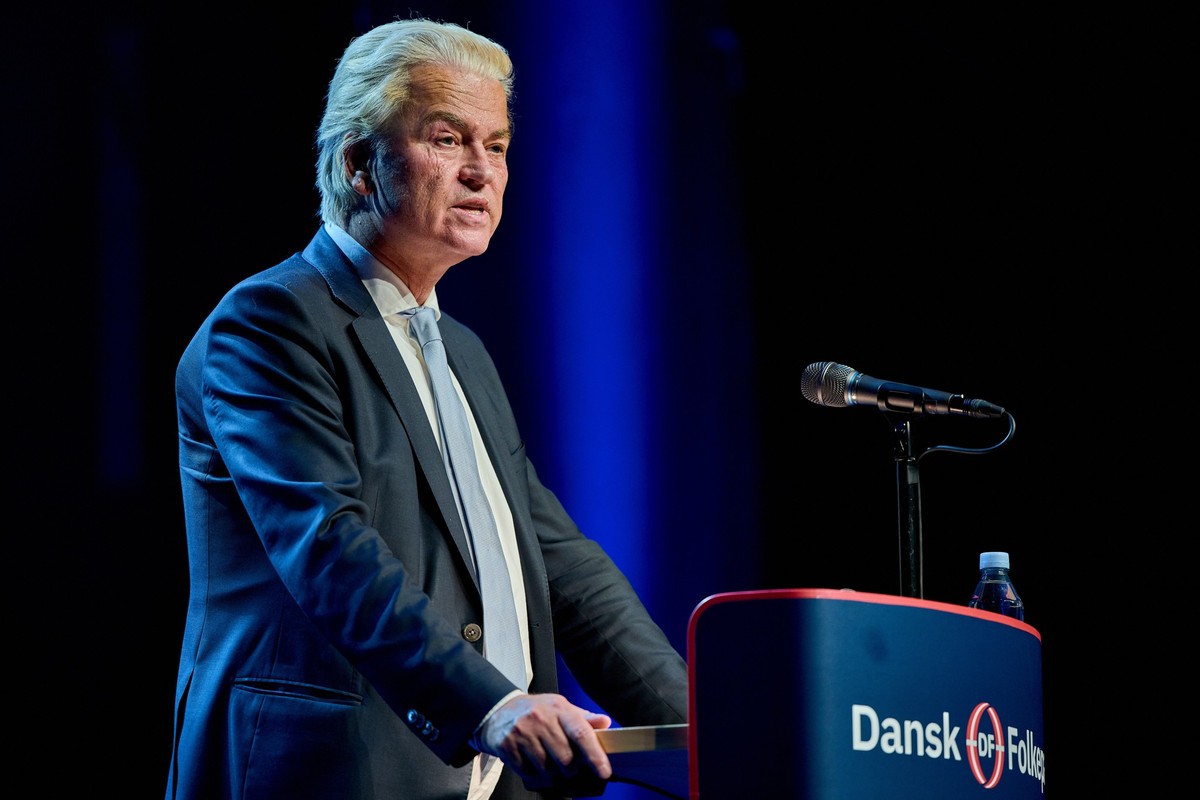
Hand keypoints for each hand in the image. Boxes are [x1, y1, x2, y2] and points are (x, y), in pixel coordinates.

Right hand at [477, 693, 612, 789]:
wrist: (499, 709)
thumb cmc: (536, 710)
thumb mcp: (560, 707)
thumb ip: (583, 718)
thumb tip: (606, 722)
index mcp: (558, 709)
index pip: (581, 733)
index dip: (595, 755)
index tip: (604, 771)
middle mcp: (541, 719)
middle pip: (565, 757)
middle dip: (570, 769)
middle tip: (567, 765)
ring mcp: (522, 733)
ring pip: (546, 768)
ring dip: (550, 772)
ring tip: (546, 759)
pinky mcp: (507, 746)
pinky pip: (527, 772)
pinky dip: (533, 773)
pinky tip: (530, 761)